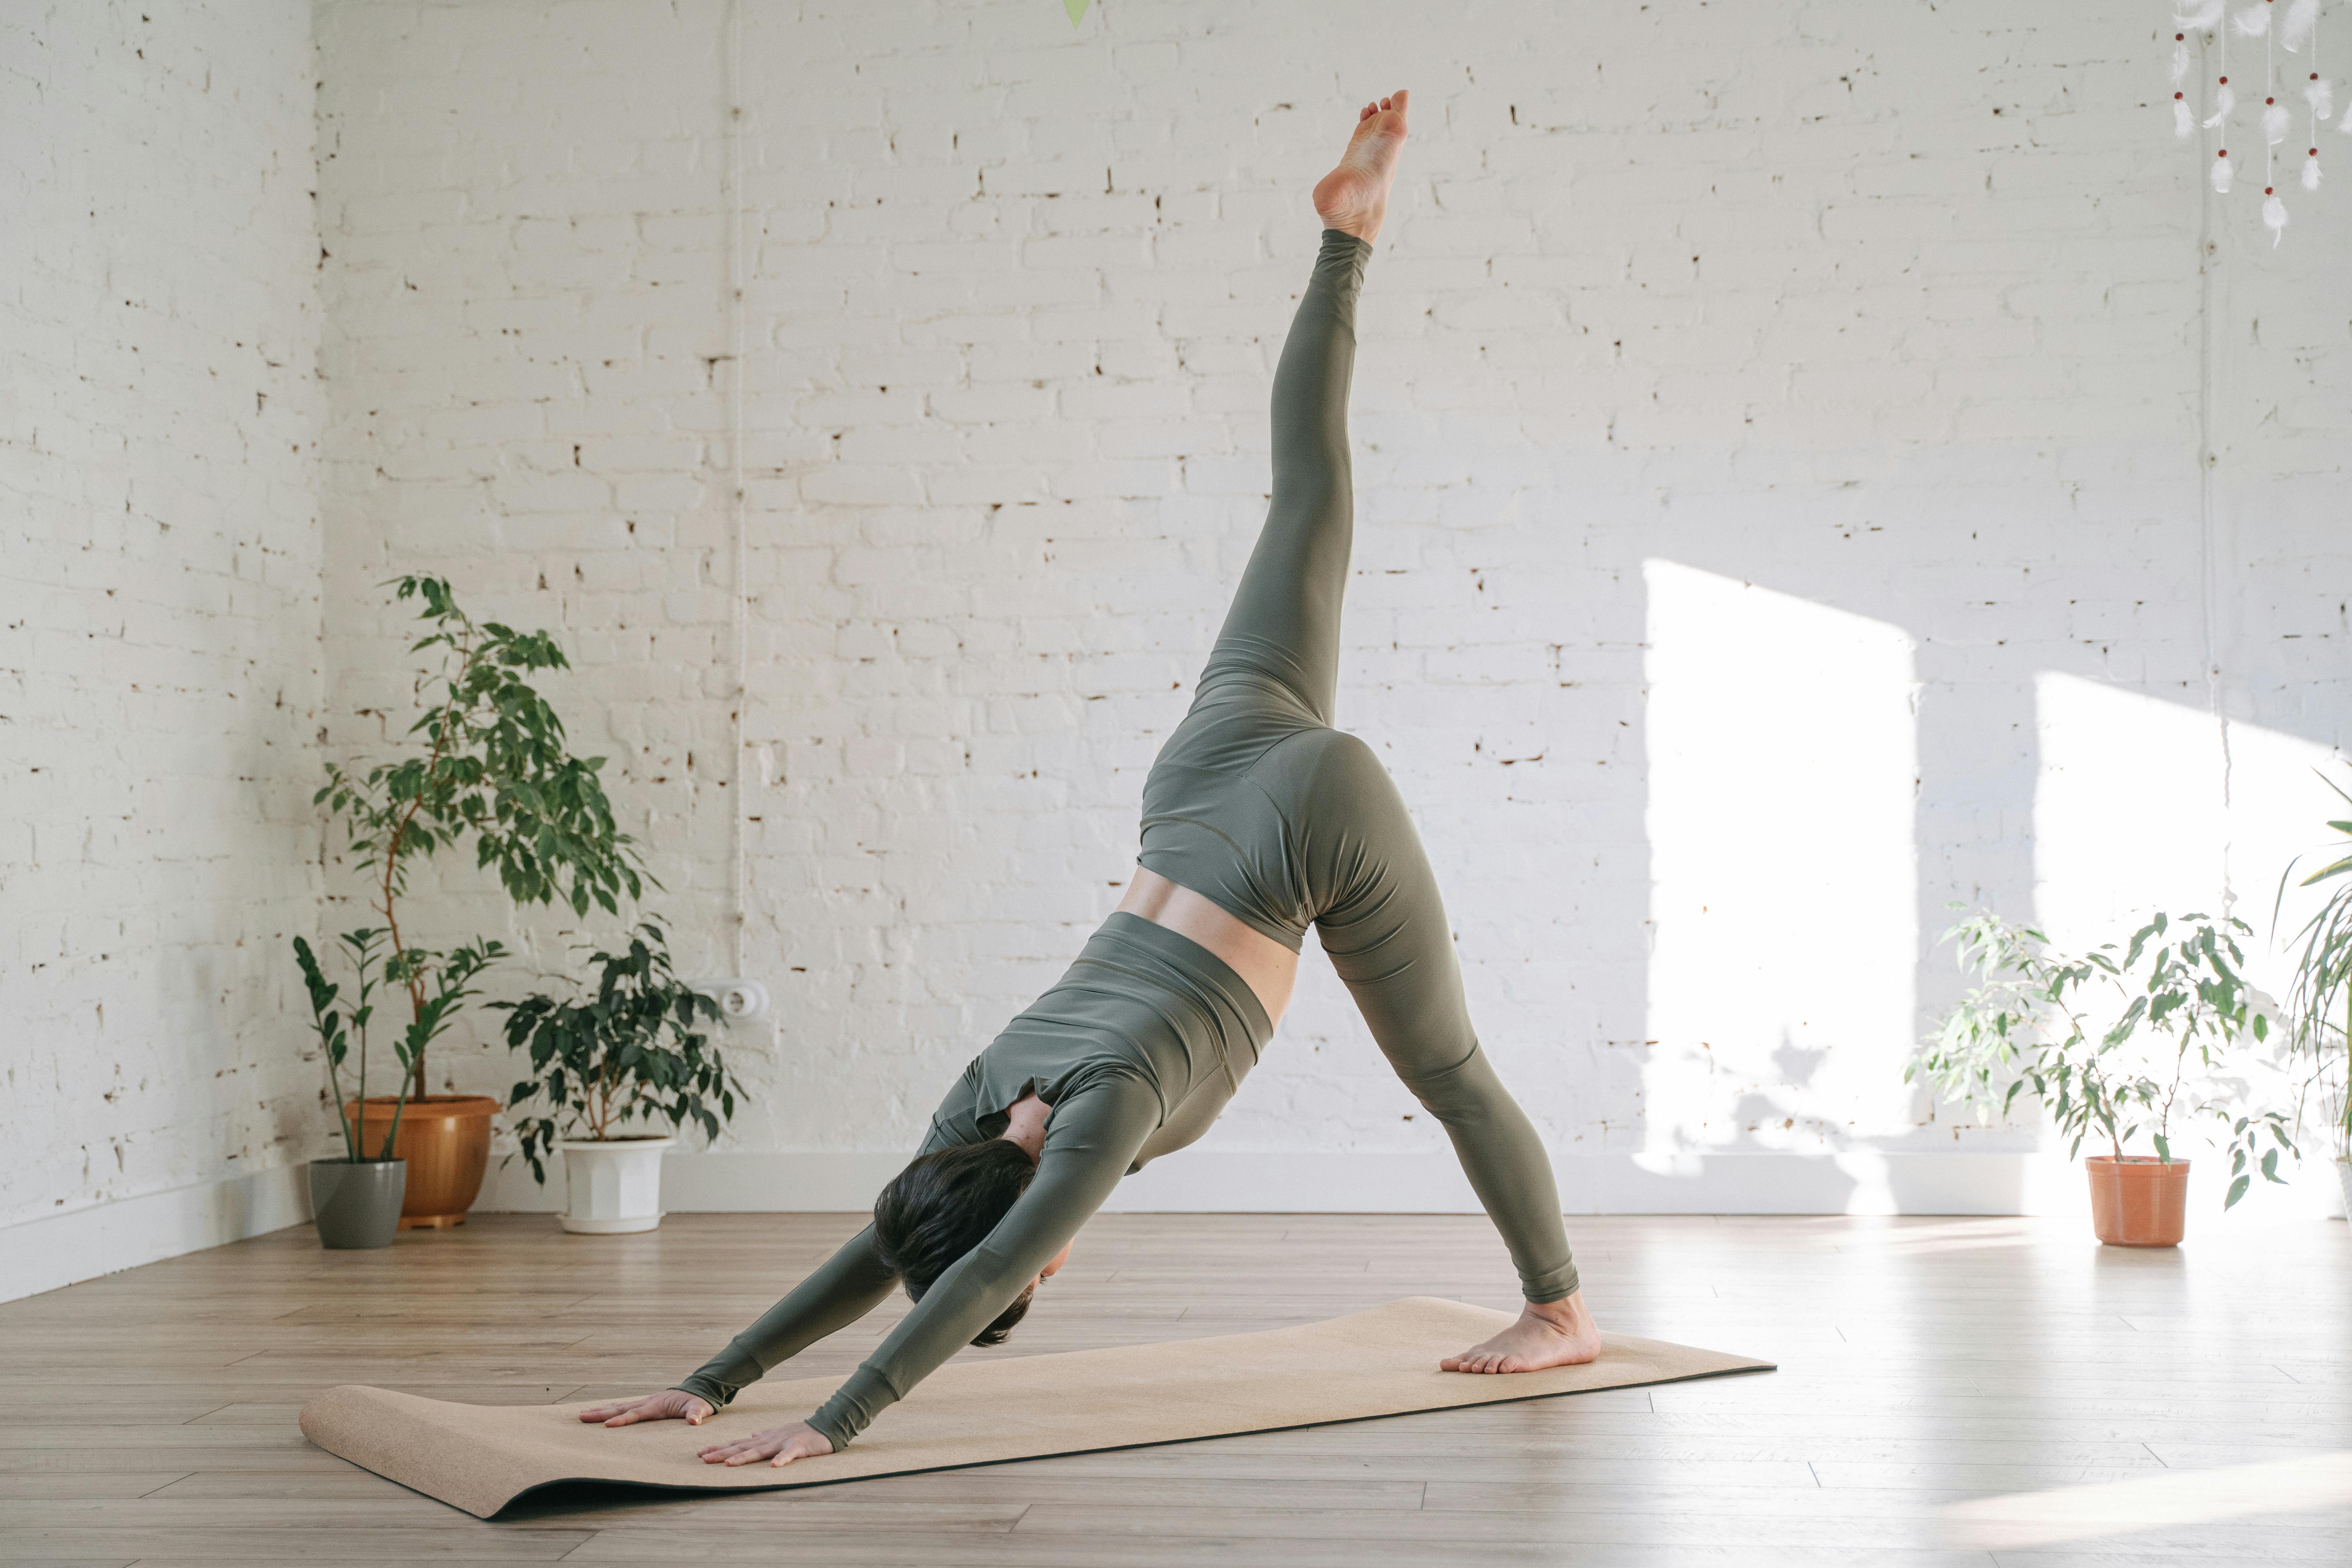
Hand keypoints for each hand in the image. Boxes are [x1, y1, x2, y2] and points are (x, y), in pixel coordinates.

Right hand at [576, 1389, 714, 1427]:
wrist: (697, 1390)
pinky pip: (623, 1407)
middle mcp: (647, 1402)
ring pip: (618, 1406)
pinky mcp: (644, 1404)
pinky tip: (599, 1413)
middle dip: (600, 1413)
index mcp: (657, 1405)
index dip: (621, 1420)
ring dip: (601, 1411)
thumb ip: (697, 1413)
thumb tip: (694, 1421)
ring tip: (582, 1414)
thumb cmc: (698, 1402)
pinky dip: (609, 1409)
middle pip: (620, 1408)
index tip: (606, 1426)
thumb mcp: (701, 1407)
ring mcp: (644, 1402)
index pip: (635, 1414)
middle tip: (581, 1416)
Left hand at [696, 1419, 835, 1467]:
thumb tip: (751, 1434)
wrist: (824, 1426)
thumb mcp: (779, 1433)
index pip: (738, 1443)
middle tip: (703, 1459)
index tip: (702, 1452)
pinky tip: (773, 1466)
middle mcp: (769, 1440)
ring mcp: (782, 1442)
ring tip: (728, 1464)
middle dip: (722, 1453)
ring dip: (744, 1457)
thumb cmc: (801, 1432)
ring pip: (760, 1451)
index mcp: (764, 1439)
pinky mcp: (798, 1447)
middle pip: (742, 1447)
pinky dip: (781, 1459)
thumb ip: (764, 1434)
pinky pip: (788, 1455)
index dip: (720, 1448)